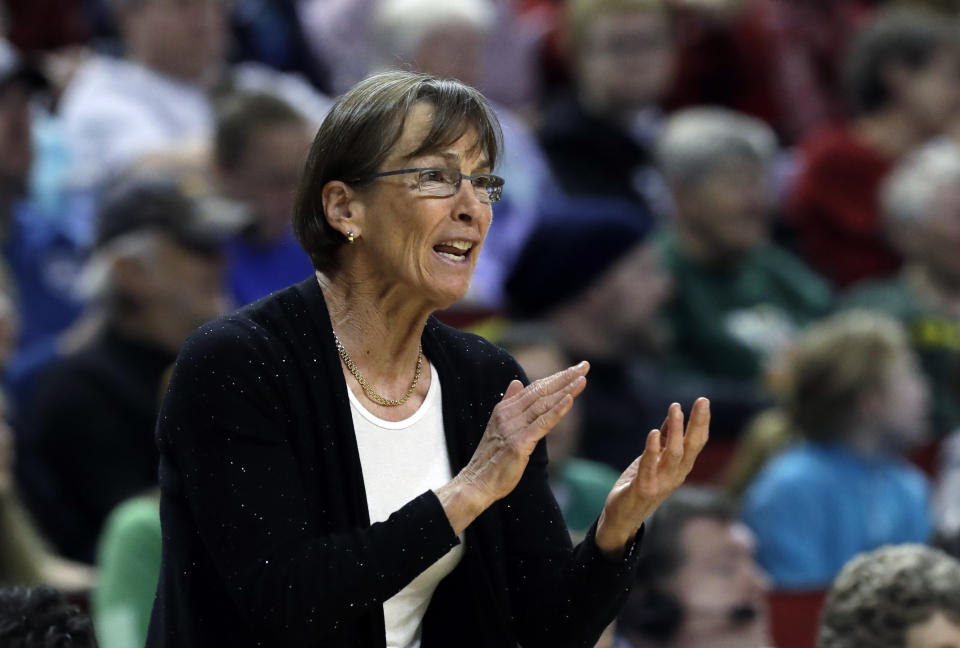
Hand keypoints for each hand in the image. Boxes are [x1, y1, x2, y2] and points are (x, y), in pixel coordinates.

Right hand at [436, 362, 589, 533]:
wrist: (477, 483)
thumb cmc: (491, 459)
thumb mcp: (499, 426)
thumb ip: (510, 403)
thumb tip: (516, 383)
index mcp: (504, 409)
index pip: (534, 388)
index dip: (555, 378)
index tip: (574, 369)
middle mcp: (508, 414)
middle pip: (540, 391)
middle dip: (564, 378)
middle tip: (584, 366)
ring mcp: (513, 428)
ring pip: (543, 404)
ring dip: (565, 390)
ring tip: (582, 379)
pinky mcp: (519, 443)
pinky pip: (542, 423)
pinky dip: (557, 410)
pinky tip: (569, 400)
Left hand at [595, 398, 709, 554]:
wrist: (622, 518)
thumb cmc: (639, 485)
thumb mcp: (654, 460)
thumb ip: (663, 441)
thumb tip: (672, 417)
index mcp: (679, 467)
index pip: (696, 442)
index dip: (701, 422)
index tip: (703, 401)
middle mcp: (675, 475)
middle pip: (692, 446)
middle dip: (697, 423)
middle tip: (702, 401)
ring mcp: (662, 483)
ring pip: (674, 454)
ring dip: (675, 430)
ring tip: (675, 409)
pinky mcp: (644, 489)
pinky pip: (650, 467)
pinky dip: (653, 450)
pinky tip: (654, 433)